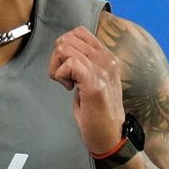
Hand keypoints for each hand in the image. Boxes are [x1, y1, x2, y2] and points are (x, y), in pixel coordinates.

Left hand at [47, 26, 125, 154]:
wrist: (111, 136)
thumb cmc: (98, 111)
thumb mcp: (95, 78)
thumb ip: (85, 61)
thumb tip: (65, 47)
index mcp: (107, 56)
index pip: (79, 32)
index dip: (64, 46)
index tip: (67, 66)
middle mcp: (107, 59)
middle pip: (67, 38)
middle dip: (57, 57)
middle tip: (64, 76)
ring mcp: (102, 70)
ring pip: (65, 48)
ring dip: (57, 66)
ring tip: (67, 82)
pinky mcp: (94, 83)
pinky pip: (69, 64)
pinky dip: (61, 75)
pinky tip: (69, 88)